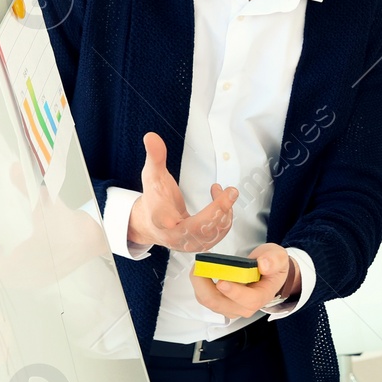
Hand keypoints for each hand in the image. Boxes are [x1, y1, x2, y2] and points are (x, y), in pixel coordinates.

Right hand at [127, 132, 238, 250]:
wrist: (152, 223)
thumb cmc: (155, 199)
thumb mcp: (152, 176)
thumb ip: (155, 157)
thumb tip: (151, 137)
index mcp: (158, 218)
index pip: (162, 219)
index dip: (166, 219)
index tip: (169, 219)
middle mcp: (174, 236)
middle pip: (198, 228)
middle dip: (218, 209)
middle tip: (230, 192)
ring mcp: (188, 243)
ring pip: (212, 233)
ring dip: (225, 211)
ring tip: (226, 193)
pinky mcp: (200, 244)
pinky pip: (218, 234)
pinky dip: (225, 217)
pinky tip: (223, 202)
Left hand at [190, 242, 294, 318]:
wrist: (267, 273)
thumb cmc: (272, 266)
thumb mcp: (278, 257)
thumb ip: (274, 260)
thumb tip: (264, 265)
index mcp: (262, 296)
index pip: (249, 300)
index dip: (234, 292)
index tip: (222, 281)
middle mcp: (245, 307)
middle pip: (220, 304)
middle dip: (205, 285)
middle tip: (201, 265)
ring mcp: (231, 307)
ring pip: (209, 301)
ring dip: (199, 283)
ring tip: (200, 264)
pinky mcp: (220, 304)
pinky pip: (204, 297)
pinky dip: (199, 284)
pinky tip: (201, 270)